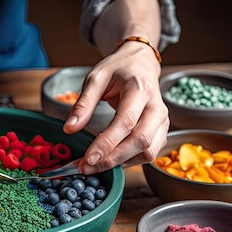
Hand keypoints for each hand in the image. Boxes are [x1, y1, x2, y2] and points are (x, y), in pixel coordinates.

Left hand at [62, 45, 168, 173]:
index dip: (106, 143)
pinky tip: (109, 161)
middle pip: (140, 141)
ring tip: (94, 167)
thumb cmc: (118, 70)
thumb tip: (69, 129)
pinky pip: (149, 153)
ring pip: (148, 152)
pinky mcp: (161, 131)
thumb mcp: (96, 78)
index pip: (125, 122)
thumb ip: (83, 104)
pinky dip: (129, 161)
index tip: (87, 159)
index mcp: (140, 89)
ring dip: (121, 163)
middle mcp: (156, 107)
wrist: (141, 63)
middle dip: (112, 159)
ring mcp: (162, 121)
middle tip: (86, 167)